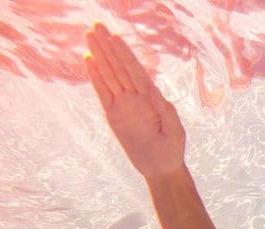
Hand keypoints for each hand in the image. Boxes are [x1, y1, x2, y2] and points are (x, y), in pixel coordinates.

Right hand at [84, 23, 185, 179]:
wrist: (160, 167)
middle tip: (96, 26)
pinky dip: (95, 77)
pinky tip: (89, 60)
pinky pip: (102, 92)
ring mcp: (124, 104)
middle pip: (120, 67)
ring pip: (109, 75)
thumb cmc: (172, 150)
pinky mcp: (113, 114)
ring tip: (89, 36)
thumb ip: (168, 114)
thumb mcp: (175, 132)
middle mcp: (137, 96)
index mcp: (152, 97)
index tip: (115, 37)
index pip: (136, 71)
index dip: (125, 54)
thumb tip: (159, 96)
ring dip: (99, 56)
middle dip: (108, 47)